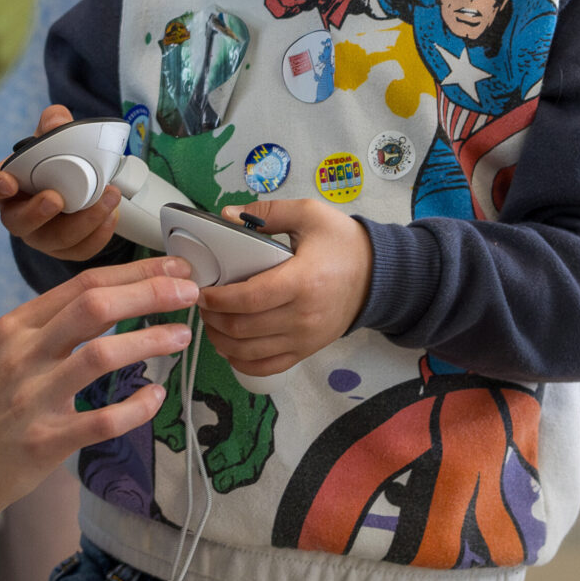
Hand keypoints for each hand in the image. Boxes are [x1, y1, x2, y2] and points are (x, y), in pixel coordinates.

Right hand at [0, 101, 123, 261]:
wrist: (83, 181)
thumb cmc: (57, 159)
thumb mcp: (54, 136)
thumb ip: (54, 123)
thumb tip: (57, 121)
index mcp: (5, 184)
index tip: (8, 182)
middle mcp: (17, 214)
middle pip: (17, 223)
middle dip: (36, 213)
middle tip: (56, 199)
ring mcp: (40, 236)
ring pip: (53, 240)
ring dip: (82, 222)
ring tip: (106, 198)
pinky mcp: (64, 249)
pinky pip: (79, 250)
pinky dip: (98, 233)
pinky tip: (111, 213)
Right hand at [0, 258, 196, 580]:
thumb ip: (44, 328)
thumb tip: (105, 302)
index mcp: (12, 328)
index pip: (81, 284)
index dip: (134, 272)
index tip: (171, 268)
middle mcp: (21, 356)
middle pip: (95, 306)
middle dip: (150, 292)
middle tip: (189, 291)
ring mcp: (33, 399)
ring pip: (103, 356)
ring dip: (150, 341)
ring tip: (181, 337)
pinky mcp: (45, 442)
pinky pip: (103, 419)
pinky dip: (137, 406)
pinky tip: (156, 396)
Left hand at [197, 197, 372, 378]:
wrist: (377, 275)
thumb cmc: (343, 244)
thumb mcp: (309, 214)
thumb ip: (268, 212)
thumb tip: (227, 214)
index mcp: (302, 281)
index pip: (249, 298)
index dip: (218, 299)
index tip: (203, 291)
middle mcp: (304, 316)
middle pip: (243, 328)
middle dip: (213, 318)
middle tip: (202, 304)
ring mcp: (306, 338)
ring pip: (249, 352)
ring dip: (221, 340)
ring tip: (212, 322)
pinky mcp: (307, 350)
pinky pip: (267, 367)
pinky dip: (241, 362)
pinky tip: (229, 347)